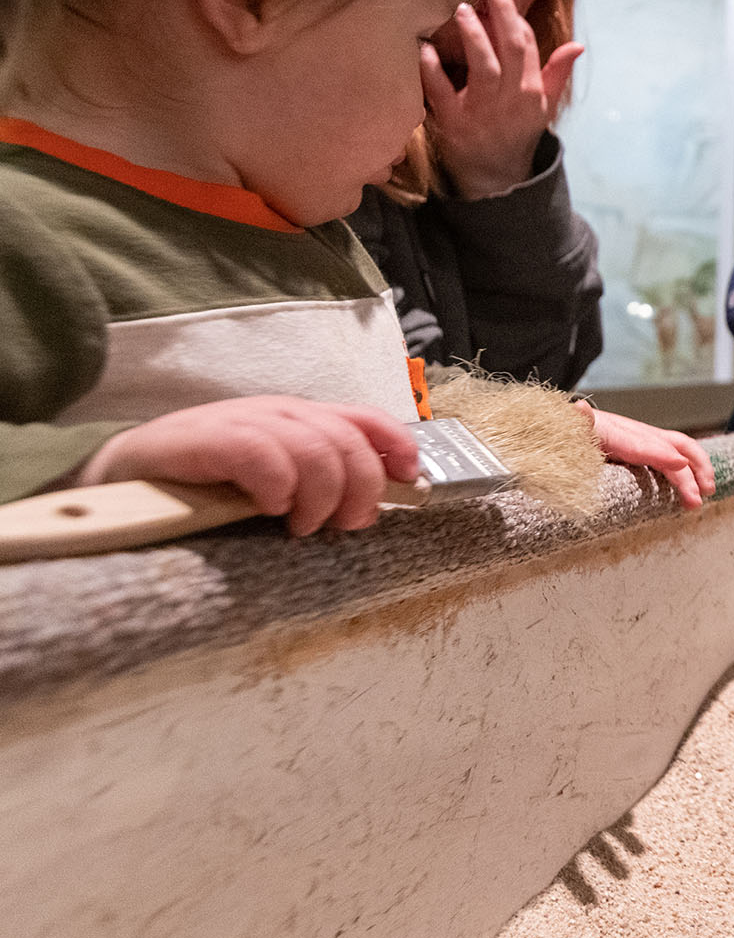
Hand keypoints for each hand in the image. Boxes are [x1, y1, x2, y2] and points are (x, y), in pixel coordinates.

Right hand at [80, 398, 420, 536]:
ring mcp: (239, 421)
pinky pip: (261, 454)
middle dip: (361, 487)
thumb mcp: (272, 484)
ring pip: (315, 448)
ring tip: (300, 525)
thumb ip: (317, 485)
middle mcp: (275, 412)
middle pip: (348, 439)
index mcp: (297, 419)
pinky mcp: (202, 439)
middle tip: (343, 524)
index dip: (397, 445)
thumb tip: (371, 508)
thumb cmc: (202, 489)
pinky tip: (267, 507)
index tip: (410, 480)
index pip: (365, 418)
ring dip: (321, 495)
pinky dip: (277, 485)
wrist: (118, 482)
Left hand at [421, 0, 585, 198]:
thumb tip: (577, 46)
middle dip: (500, 14)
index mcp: (532, 90)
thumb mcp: (544, 105)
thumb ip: (557, 73)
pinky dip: (432, 72)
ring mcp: (483, 112)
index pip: (526, 44)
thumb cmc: (518, 131)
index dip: (513, 14)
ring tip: (461, 10)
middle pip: (509, 49)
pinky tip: (423, 49)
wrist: (496, 175)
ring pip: (483, 68)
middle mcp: (511, 99)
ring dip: (473, 37)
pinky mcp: (455, 125)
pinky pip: (443, 94)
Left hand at [578, 402, 713, 508]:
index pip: (643, 444)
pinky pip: (672, 457)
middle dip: (691, 469)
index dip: (662, 454)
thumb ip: (578, 423)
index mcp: (613, 431)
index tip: (679, 464)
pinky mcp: (644, 450)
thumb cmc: (567, 434)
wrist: (565, 427)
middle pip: (672, 445)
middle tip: (699, 496)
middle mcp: (634, 433)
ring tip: (706, 493)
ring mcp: (642, 440)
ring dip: (697, 469)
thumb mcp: (568, 431)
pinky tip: (694, 489)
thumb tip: (579, 408)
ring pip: (679, 449)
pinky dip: (688, 470)